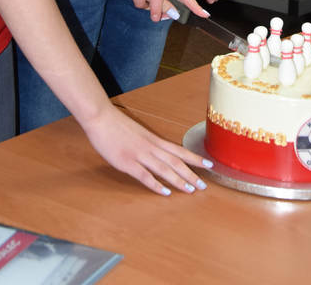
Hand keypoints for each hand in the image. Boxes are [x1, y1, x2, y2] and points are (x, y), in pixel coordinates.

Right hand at [83, 103, 210, 195]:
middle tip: (204, 186)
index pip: (179, 150)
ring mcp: (139, 154)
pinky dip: (156, 185)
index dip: (195, 158)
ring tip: (191, 190)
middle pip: (175, 161)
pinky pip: (145, 176)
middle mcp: (150, 147)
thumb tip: (157, 153)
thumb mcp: (137, 133)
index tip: (209, 165)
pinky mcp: (127, 162)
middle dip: (191, 174)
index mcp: (153, 140)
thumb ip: (148, 143)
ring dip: (179, 180)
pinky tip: (165, 193)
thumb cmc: (117, 125)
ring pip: (164, 169)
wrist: (101, 118)